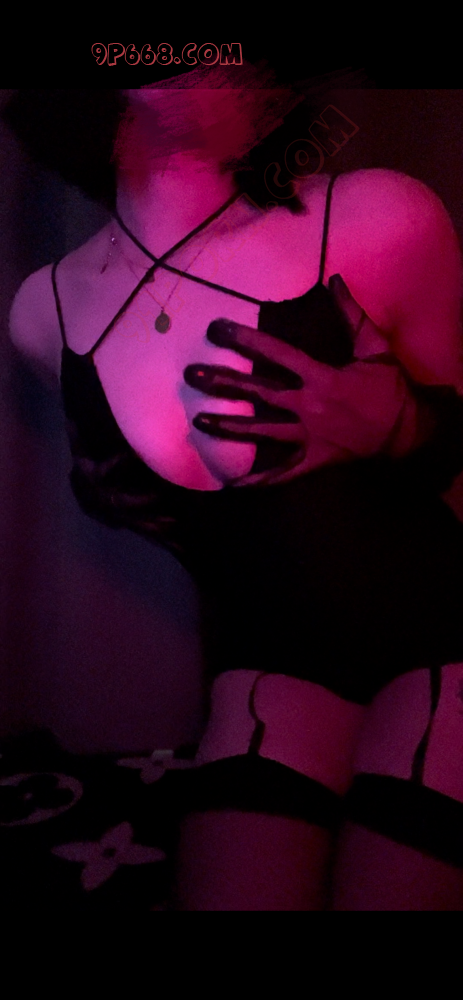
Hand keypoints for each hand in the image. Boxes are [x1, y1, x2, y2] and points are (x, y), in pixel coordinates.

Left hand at [184, 275, 412, 486]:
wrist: (407, 434)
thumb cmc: (389, 390)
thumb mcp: (375, 348)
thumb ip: (352, 314)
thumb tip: (334, 279)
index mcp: (321, 377)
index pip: (276, 354)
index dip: (246, 339)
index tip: (218, 329)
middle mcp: (309, 406)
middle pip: (259, 392)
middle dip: (225, 381)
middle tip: (193, 373)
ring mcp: (309, 436)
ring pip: (262, 431)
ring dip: (230, 426)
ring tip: (199, 420)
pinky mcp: (313, 460)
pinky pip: (283, 473)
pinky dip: (259, 480)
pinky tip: (234, 485)